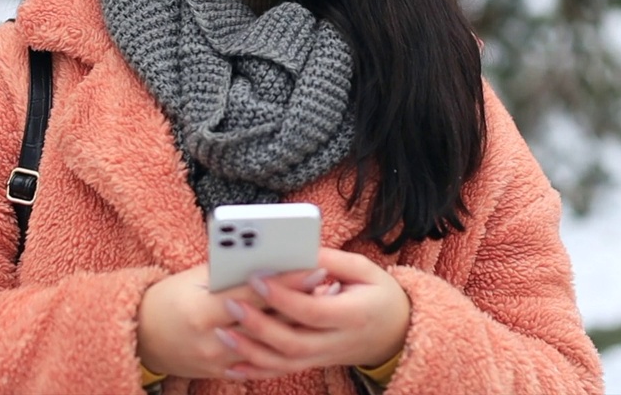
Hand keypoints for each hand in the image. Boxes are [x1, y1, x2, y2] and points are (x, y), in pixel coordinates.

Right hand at [135, 263, 327, 379]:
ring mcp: (217, 360)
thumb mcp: (194, 277)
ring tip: (320, 306)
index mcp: (202, 308)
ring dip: (296, 324)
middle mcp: (211, 338)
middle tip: (329, 287)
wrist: (140, 336)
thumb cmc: (169, 297)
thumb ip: (230, 272)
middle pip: (267, 320)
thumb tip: (269, 257)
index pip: (255, 293)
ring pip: (268, 344)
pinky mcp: (220, 372)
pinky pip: (258, 362)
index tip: (315, 269)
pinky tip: (299, 331)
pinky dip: (279, 345)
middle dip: (301, 303)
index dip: (288, 282)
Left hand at [216, 247, 410, 379]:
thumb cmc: (380, 295)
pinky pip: (283, 371)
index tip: (257, 277)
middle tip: (231, 304)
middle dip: (259, 325)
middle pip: (293, 342)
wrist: (397, 333)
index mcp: (353, 315)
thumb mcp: (365, 270)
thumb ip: (332, 260)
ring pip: (284, 362)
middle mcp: (337, 342)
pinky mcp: (314, 363)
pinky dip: (256, 370)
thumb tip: (297, 249)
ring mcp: (325, 357)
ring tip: (224, 333)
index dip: (283, 296)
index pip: (312, 310)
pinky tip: (232, 365)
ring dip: (251, 351)